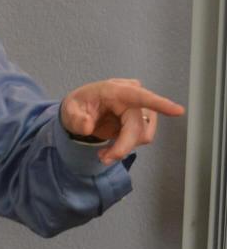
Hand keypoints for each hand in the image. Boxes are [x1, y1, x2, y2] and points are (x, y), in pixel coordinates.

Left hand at [60, 78, 184, 164]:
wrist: (82, 110)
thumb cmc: (78, 106)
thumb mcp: (69, 110)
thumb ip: (75, 118)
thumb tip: (87, 127)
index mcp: (115, 90)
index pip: (139, 96)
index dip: (159, 104)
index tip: (178, 111)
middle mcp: (132, 97)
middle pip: (138, 126)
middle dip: (123, 146)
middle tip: (104, 159)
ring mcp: (140, 109)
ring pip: (142, 135)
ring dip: (124, 148)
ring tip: (104, 153)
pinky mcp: (143, 121)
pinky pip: (141, 139)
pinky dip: (126, 147)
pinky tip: (112, 148)